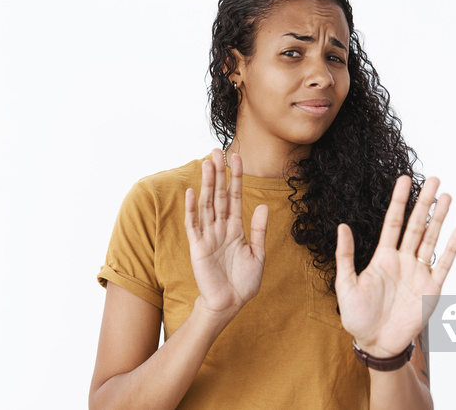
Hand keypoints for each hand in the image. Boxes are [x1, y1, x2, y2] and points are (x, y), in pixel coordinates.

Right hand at [184, 149, 268, 322]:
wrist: (230, 304)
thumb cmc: (244, 282)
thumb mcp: (258, 254)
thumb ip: (259, 230)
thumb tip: (263, 206)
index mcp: (235, 228)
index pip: (235, 197)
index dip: (236, 177)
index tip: (237, 157)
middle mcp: (220, 228)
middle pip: (219, 195)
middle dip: (219, 173)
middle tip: (217, 151)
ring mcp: (208, 236)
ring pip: (207, 204)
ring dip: (207, 184)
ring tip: (207, 164)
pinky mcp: (198, 248)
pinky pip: (194, 225)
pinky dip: (192, 209)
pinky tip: (192, 192)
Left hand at [335, 176, 455, 357]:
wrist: (373, 343)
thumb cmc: (356, 316)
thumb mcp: (345, 283)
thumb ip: (346, 254)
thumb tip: (342, 226)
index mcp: (382, 257)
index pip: (393, 222)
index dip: (399, 201)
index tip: (404, 180)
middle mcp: (403, 261)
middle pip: (416, 226)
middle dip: (425, 203)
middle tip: (434, 180)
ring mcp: (418, 274)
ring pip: (431, 240)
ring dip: (439, 219)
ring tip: (447, 197)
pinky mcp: (431, 290)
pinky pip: (444, 265)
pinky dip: (451, 249)